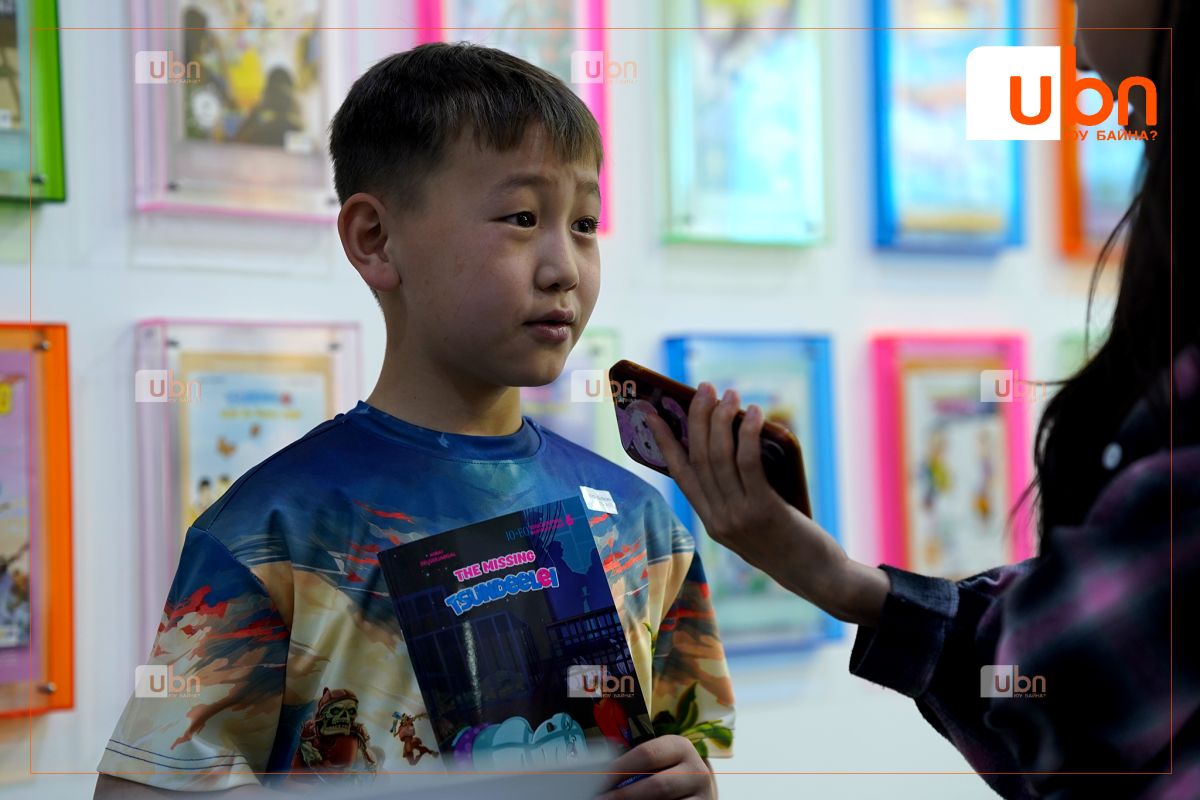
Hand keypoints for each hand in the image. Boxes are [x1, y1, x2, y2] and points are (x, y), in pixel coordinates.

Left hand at [597, 735, 714, 799]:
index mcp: (679, 746)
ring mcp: (703, 795)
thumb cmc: (666, 773)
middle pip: (657, 785)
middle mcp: (695, 769)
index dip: (619, 769)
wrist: (696, 793)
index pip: (646, 754)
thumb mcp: (657, 763)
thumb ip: (635, 765)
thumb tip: (598, 775)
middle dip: (623, 795)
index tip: (598, 781)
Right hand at [647, 383, 887, 625]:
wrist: (817, 577)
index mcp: (710, 521)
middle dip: (698, 418)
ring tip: (730, 395)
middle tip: (705, 388)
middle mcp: (717, 519)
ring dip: (722, 420)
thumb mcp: (753, 524)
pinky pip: (748, 463)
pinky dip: (747, 434)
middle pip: (698, 458)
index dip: (663, 441)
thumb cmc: (790, 545)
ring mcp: (737, 516)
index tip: (651, 412)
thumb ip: (739, 495)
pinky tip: (753, 414)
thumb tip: (738, 441)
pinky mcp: (763, 510)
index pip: (679, 474)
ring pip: (719, 458)